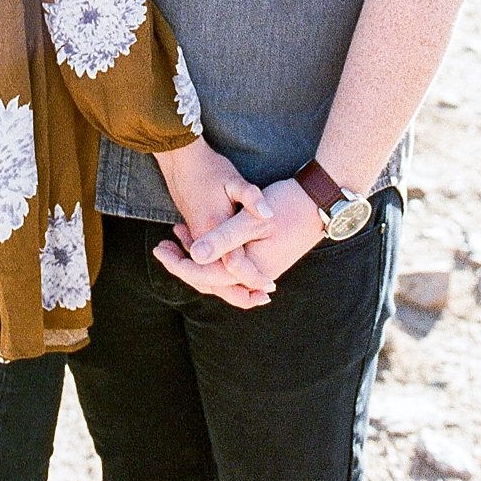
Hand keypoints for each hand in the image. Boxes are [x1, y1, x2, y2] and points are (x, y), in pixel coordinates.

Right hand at [153, 140, 275, 306]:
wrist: (182, 160)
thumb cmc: (211, 169)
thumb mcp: (235, 181)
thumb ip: (252, 198)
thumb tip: (268, 214)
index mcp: (214, 231)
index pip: (234, 267)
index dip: (253, 279)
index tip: (271, 287)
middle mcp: (202, 241)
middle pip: (216, 280)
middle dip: (239, 294)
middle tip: (262, 298)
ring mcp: (197, 238)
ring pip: (207, 275)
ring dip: (227, 286)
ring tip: (252, 293)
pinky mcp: (195, 234)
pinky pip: (204, 264)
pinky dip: (217, 275)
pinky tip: (234, 272)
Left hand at [176, 177, 325, 285]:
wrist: (320, 200)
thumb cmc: (287, 206)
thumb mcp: (250, 220)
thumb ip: (222, 239)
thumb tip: (194, 257)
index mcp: (249, 270)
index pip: (206, 278)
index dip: (179, 265)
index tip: (160, 250)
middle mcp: (254, 274)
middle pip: (211, 280)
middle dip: (184, 265)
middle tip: (162, 247)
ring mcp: (260, 267)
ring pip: (220, 271)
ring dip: (197, 258)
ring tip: (176, 236)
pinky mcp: (263, 256)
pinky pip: (230, 263)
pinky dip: (212, 252)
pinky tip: (198, 234)